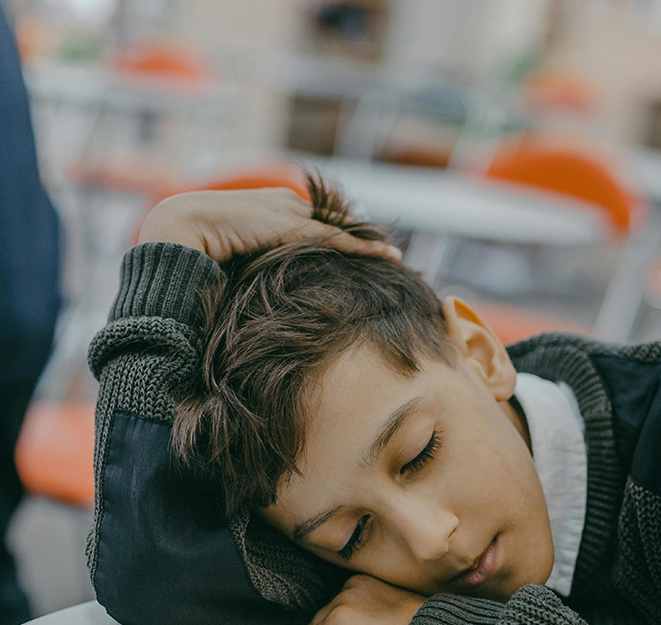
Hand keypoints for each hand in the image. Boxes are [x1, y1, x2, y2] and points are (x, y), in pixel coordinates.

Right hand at [137, 187, 401, 262]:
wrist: (177, 234)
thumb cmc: (194, 254)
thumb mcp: (232, 262)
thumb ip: (252, 268)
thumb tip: (257, 298)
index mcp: (268, 209)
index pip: (313, 223)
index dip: (339, 238)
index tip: (362, 252)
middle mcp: (282, 203)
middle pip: (332, 221)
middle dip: (360, 238)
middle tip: (388, 255)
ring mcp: (287, 211)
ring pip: (339, 227)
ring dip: (368, 243)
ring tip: (395, 257)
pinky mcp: (291, 225)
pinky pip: (336, 238)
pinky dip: (364, 248)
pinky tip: (388, 255)